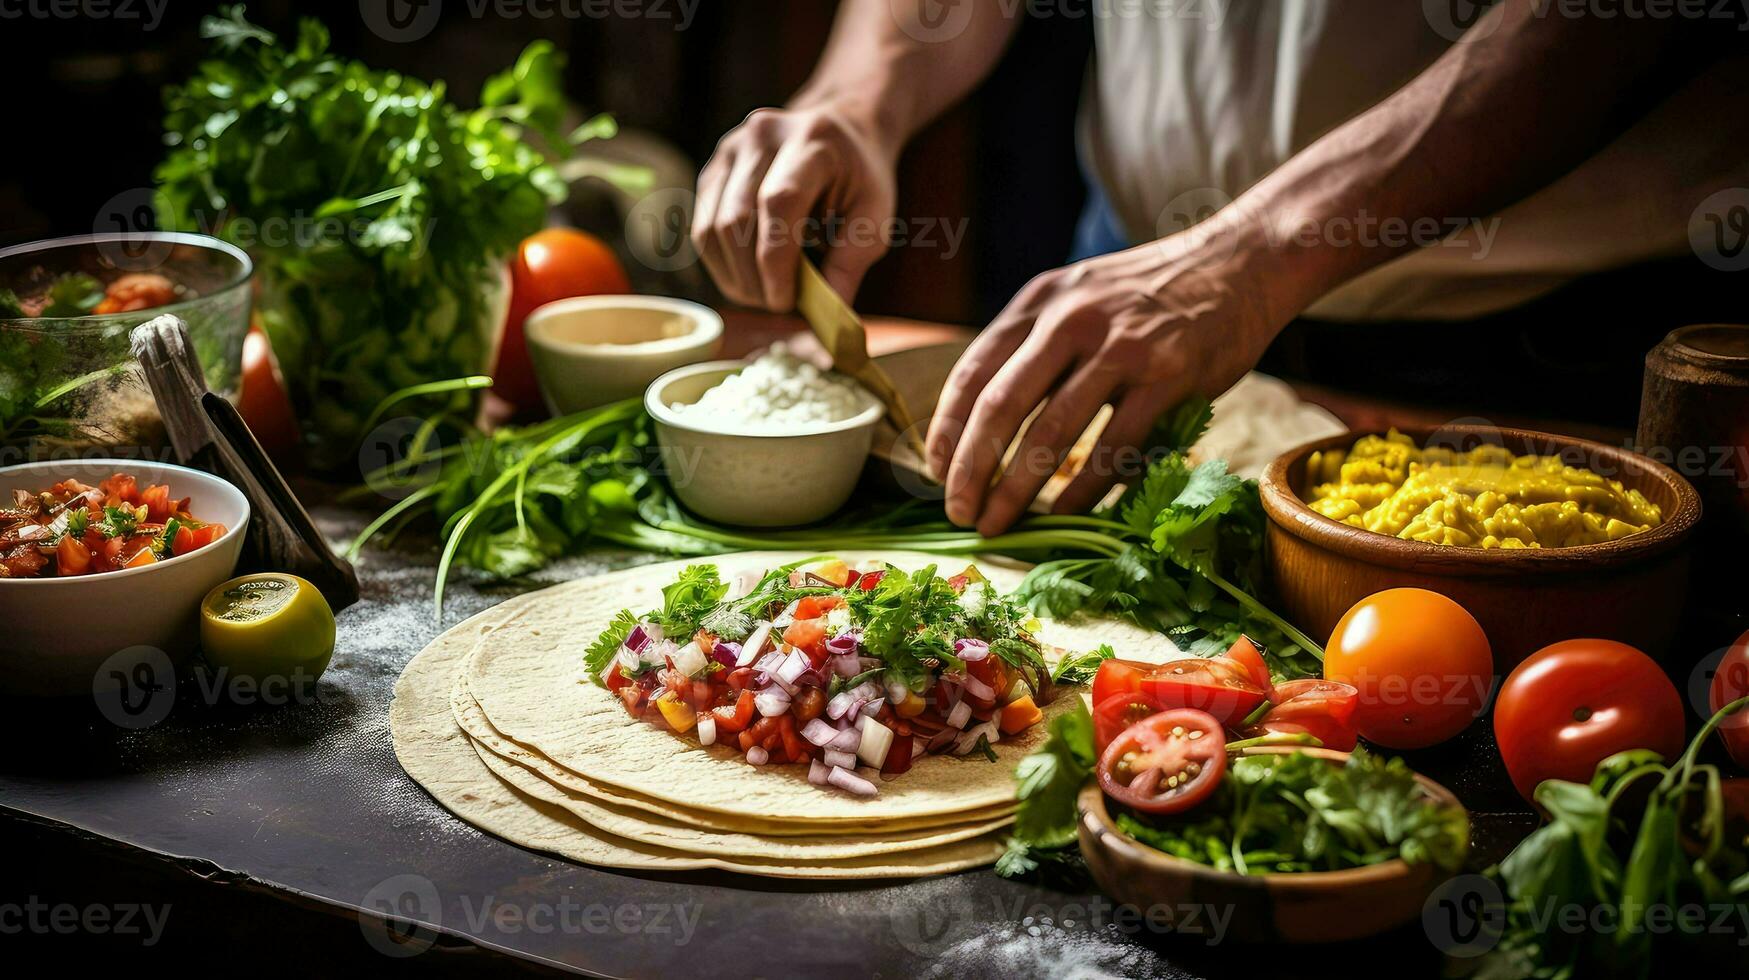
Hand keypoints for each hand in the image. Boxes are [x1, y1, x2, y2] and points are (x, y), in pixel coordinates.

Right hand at [692, 105, 897, 310]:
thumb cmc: (861, 178)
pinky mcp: (713, 168)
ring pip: (711, 228)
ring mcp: (730, 149)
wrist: (841, 130)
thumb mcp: (875, 217)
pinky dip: (723, 263)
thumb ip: (851, 264)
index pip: (778, 204)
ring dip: (735, 276)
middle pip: (736, 220)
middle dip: (754, 278)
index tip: (787, 302)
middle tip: (780, 305)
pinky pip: (702, 227)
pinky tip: (749, 276)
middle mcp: (762, 135)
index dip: (776, 262)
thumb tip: (829, 317)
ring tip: (764, 294)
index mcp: (811, 140)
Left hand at [926, 234, 1287, 535]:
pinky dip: (1082, 490)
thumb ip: (1036, 345)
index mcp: (1039, 301)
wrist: (1239, 262)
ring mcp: (1119, 347)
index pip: (973, 371)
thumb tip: (985, 422)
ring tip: (997, 524)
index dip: (947, 429)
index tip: (935, 473)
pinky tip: (1062, 515)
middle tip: (958, 512)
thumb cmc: (1151, 294)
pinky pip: (1112, 448)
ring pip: (1050, 433)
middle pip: (1000, 407)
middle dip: (971, 469)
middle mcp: (1070, 319)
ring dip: (1016, 490)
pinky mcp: (1166, 377)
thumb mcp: (1079, 295)